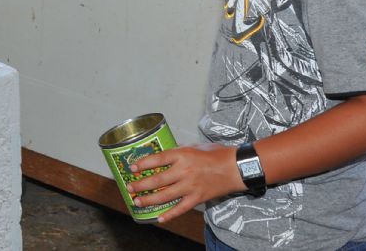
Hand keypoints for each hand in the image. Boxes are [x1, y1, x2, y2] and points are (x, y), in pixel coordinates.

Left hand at [126, 144, 243, 223]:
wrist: (236, 168)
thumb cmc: (217, 154)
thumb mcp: (195, 146)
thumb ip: (179, 151)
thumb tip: (165, 155)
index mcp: (182, 155)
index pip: (157, 160)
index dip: (142, 164)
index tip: (132, 168)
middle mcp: (184, 171)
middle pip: (157, 180)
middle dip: (141, 185)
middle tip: (129, 187)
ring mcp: (190, 186)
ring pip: (165, 195)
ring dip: (149, 199)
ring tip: (138, 201)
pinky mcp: (198, 198)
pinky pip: (181, 208)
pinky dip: (170, 214)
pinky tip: (160, 218)